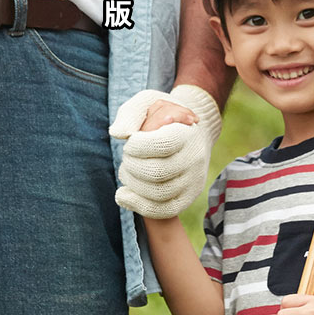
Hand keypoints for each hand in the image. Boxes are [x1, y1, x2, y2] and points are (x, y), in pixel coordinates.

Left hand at [109, 84, 221, 218]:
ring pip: (158, 194)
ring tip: (127, 172)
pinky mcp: (187, 197)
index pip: (162, 145)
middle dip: (132, 166)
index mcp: (187, 132)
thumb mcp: (148, 103)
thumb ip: (131, 113)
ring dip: (133, 184)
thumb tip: (119, 134)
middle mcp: (195, 158)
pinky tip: (123, 195)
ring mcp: (192, 181)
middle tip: (127, 157)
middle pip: (158, 172)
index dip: (138, 146)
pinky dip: (139, 205)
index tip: (131, 142)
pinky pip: (164, 211)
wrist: (188, 133)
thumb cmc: (162, 116)